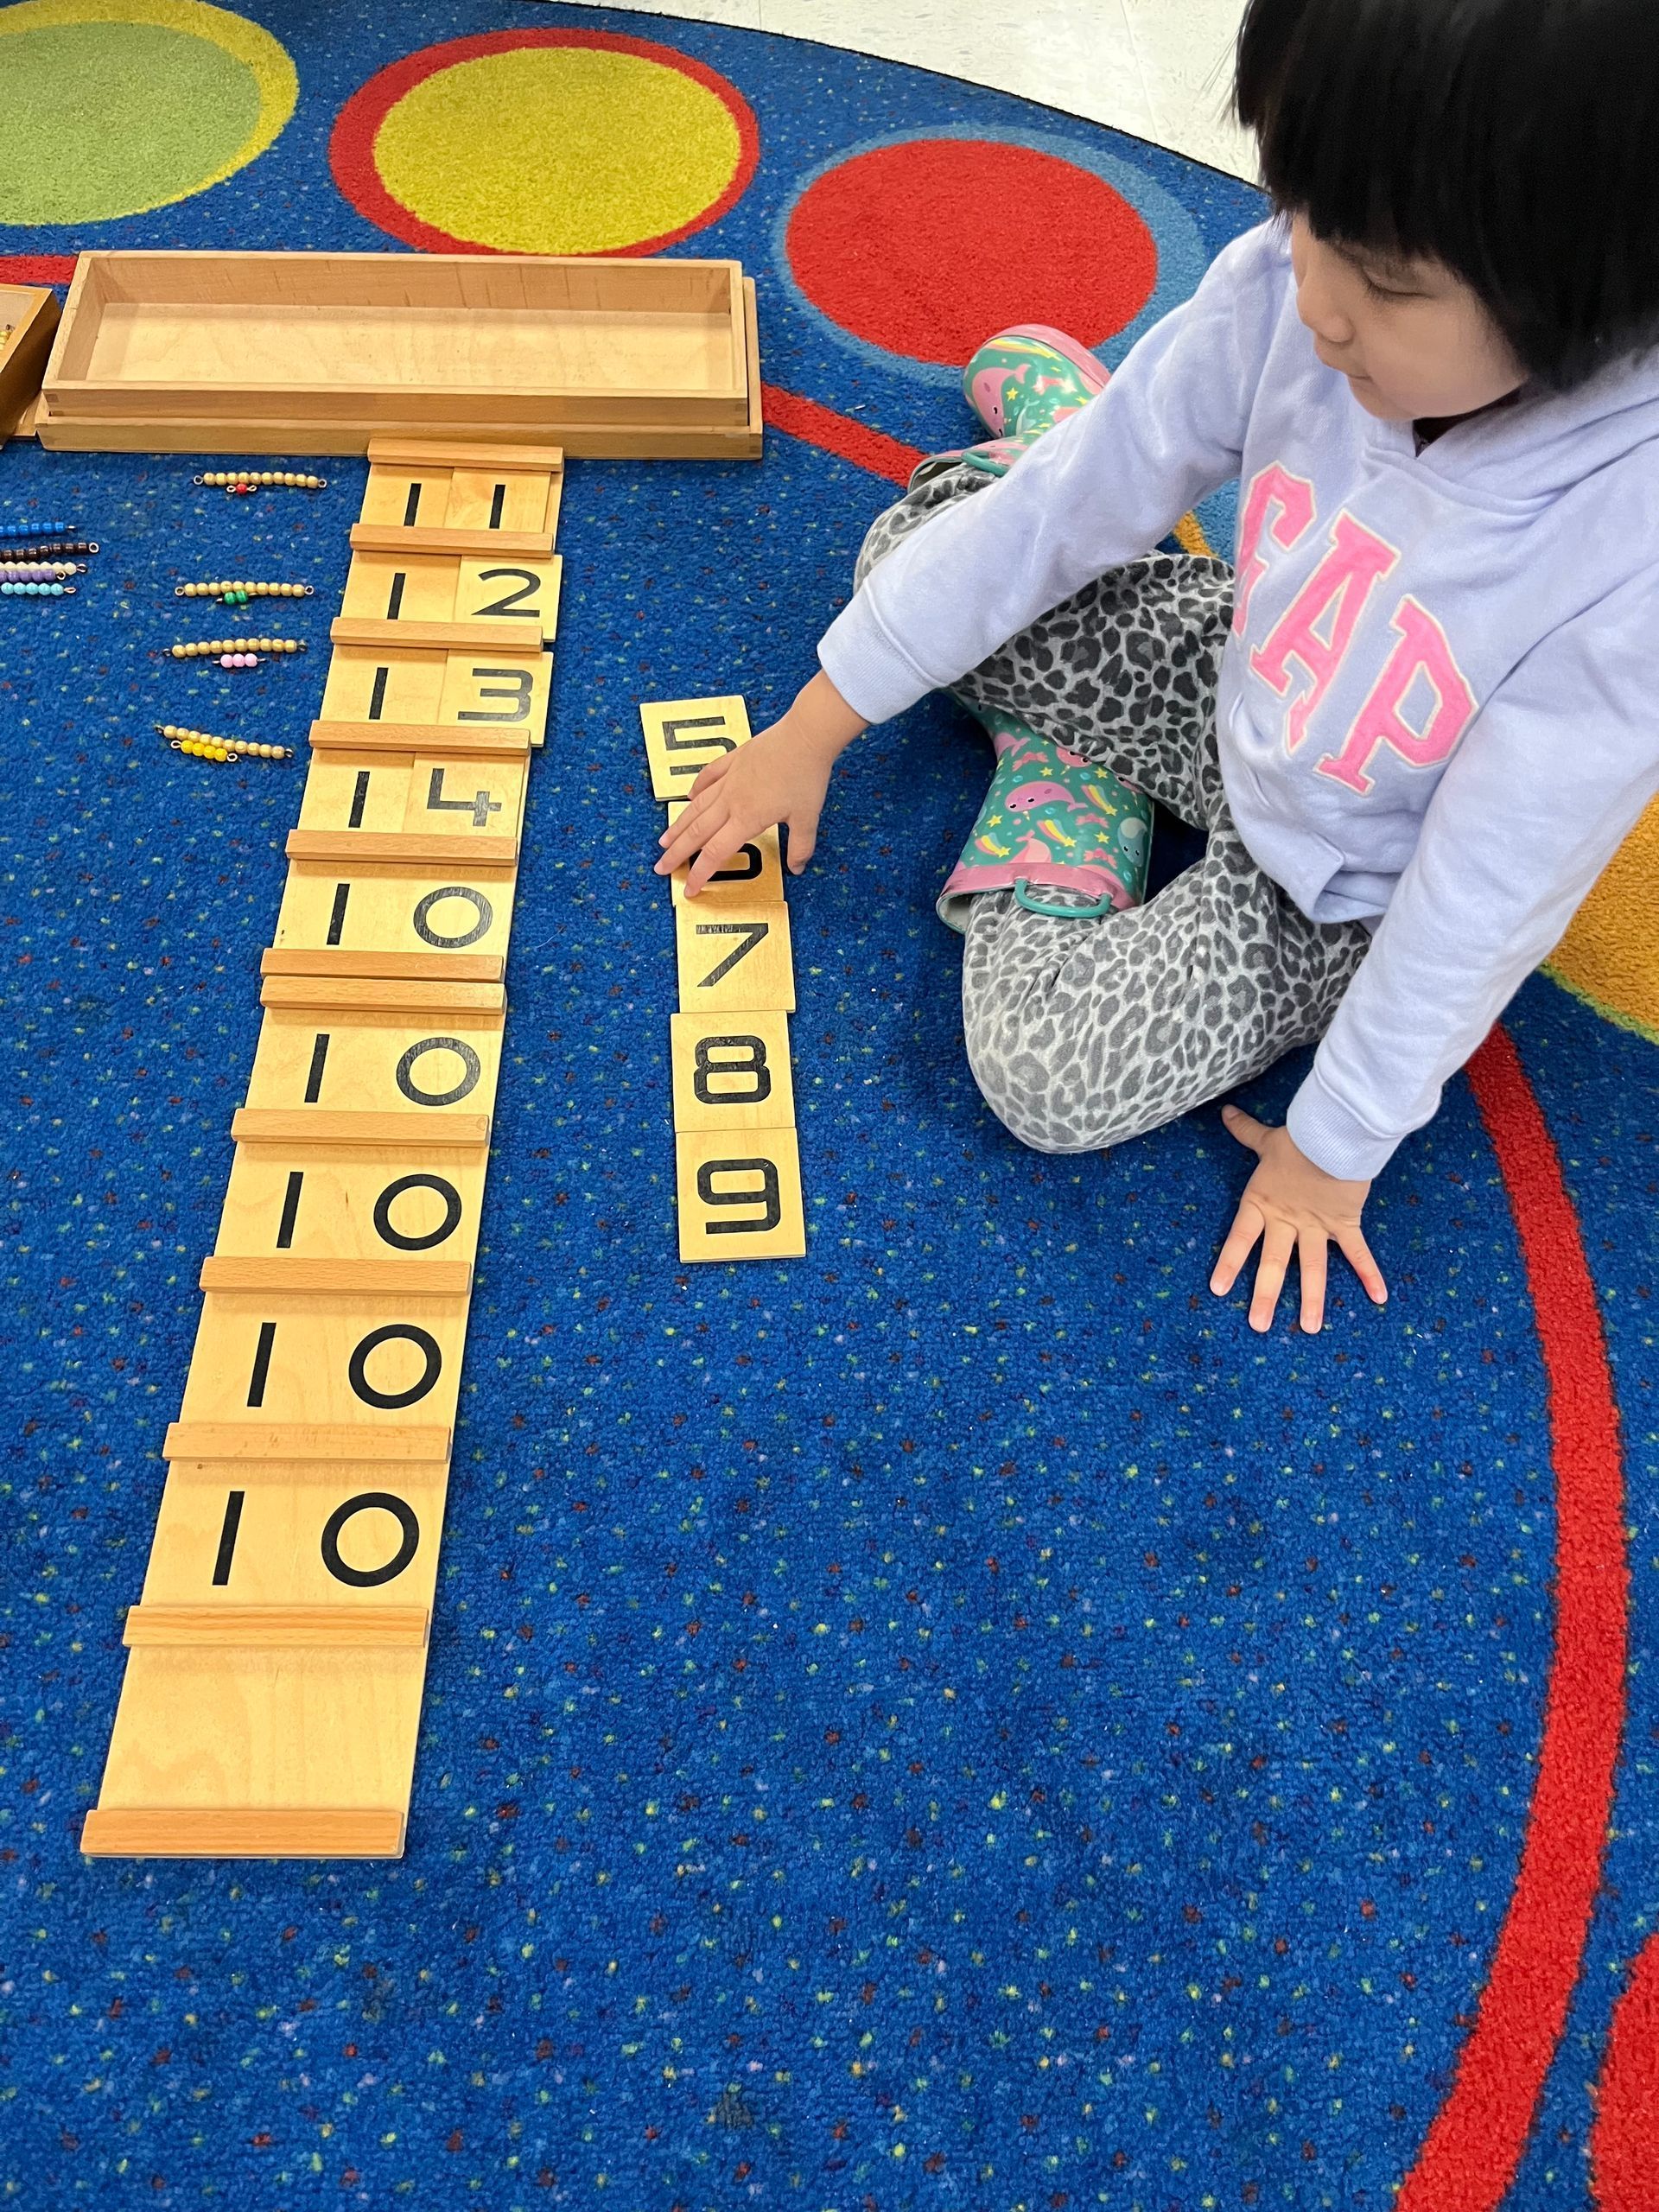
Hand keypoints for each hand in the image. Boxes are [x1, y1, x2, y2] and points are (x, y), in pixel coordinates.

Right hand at [654, 670, 866, 895]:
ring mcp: (729, 778)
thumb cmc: (807, 776)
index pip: (715, 853)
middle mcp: (731, 800)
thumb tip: (797, 868)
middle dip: (676, 854)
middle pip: (697, 832)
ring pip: (696, 806)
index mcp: (747, 818)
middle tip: (660, 868)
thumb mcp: (807, 818)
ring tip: (664, 840)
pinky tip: (689, 796)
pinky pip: (708, 776)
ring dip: (679, 825)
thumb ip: (800, 846)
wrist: (805, 735)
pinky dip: (697, 788)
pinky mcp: (733, 760)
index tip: (689, 889)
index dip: (700, 874)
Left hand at [1209, 1105, 1386, 1332]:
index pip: (1240, 1238)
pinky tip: (1379, 1298)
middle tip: (1258, 1326)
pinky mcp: (1345, 1223)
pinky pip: (1357, 1253)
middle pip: (1273, 1263)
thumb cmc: (1300, 1138)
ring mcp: (1316, 1226)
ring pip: (1313, 1268)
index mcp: (1262, 1202)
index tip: (1218, 1290)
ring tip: (1309, 1328)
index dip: (1228, 1263)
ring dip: (1311, 1299)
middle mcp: (1287, 1220)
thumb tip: (1226, 1112)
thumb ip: (1245, 1132)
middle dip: (1265, 1296)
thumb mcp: (1267, 1139)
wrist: (1334, 1134)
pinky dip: (1370, 1273)